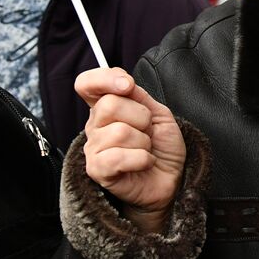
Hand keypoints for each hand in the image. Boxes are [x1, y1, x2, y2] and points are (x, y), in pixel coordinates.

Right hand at [75, 67, 186, 232]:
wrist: (171, 180)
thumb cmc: (162, 148)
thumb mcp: (158, 114)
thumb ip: (139, 96)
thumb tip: (124, 84)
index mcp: (106, 108)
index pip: (87, 84)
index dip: (104, 79)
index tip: (128, 85)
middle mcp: (95, 126)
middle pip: (109, 105)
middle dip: (140, 117)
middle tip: (147, 132)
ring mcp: (93, 148)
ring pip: (119, 132)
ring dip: (144, 142)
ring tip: (145, 150)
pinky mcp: (97, 170)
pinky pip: (118, 157)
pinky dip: (142, 159)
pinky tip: (143, 163)